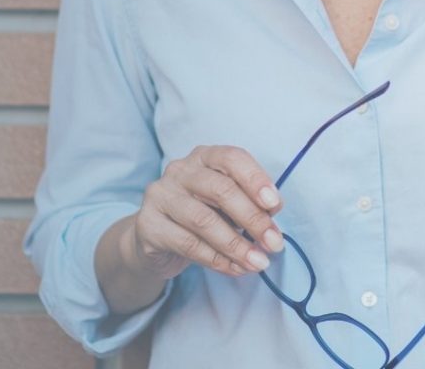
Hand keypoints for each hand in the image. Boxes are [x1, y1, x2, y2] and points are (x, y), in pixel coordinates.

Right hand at [127, 145, 285, 279]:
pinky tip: (236, 268)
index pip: (232, 158)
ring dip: (237, 245)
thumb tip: (274, 209)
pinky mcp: (149, 225)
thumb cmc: (201, 213)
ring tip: (258, 262)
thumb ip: (249, 201)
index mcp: (204, 156)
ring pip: (204, 221)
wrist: (155, 237)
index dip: (255, 179)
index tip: (276, 205)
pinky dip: (217, 260)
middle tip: (274, 243)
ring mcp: (161, 196)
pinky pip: (188, 244)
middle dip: (252, 218)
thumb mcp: (227, 203)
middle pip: (221, 190)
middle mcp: (180, 170)